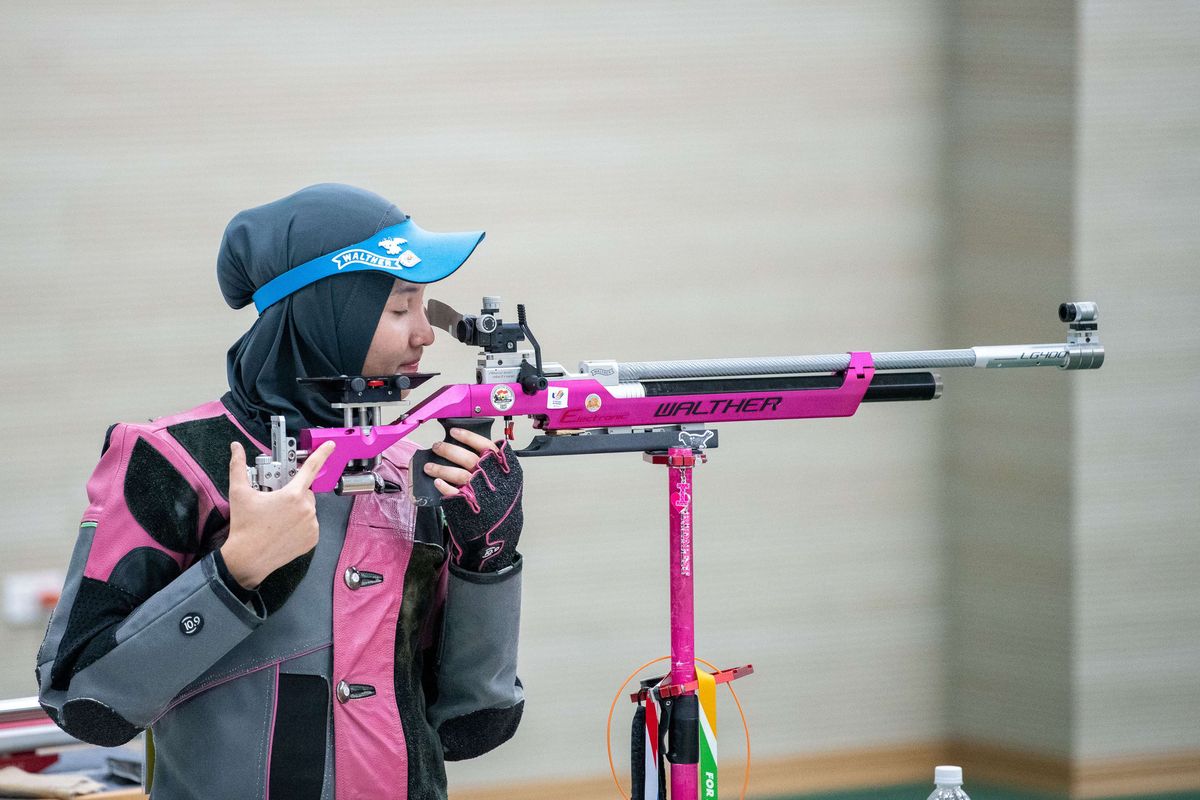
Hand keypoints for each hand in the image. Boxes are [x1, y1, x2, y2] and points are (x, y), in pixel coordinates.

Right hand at [220, 440, 335, 589]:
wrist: (248, 558)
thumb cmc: (245, 526)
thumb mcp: (239, 493)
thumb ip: (238, 466)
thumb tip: (236, 447)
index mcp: (292, 494)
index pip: (311, 468)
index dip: (322, 454)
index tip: (331, 445)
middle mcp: (306, 509)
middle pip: (305, 492)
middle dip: (294, 494)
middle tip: (277, 503)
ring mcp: (312, 525)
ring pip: (308, 509)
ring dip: (298, 510)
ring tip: (279, 519)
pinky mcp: (313, 539)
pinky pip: (311, 525)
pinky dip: (302, 525)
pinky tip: (286, 529)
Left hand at [422, 428, 498, 496]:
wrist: (504, 514)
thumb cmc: (500, 488)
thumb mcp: (502, 470)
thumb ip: (490, 458)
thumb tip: (467, 444)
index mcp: (498, 464)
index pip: (484, 446)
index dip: (468, 437)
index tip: (453, 432)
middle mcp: (489, 475)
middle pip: (468, 459)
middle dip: (449, 451)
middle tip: (437, 446)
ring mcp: (480, 489)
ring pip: (459, 475)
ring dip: (441, 469)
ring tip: (429, 467)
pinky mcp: (471, 502)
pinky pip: (456, 493)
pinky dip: (445, 487)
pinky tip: (437, 482)